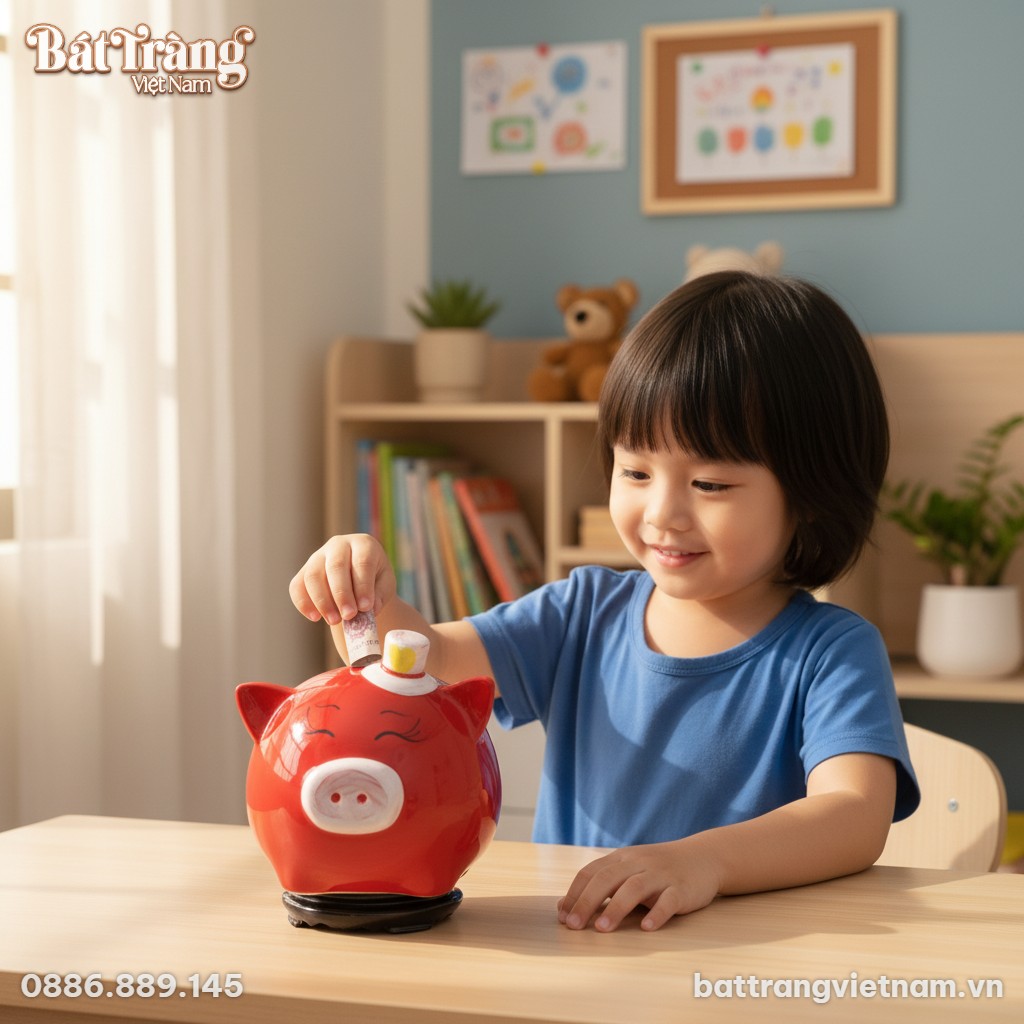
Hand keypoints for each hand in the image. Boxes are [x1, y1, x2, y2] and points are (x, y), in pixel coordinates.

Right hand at [289, 534, 395, 625]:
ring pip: (313, 575)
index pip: (362, 562)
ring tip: (334, 621)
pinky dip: (303, 603)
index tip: (366, 607)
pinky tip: (315, 618)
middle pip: (336, 566)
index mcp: (364, 544)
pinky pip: (297, 585)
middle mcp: (339, 545)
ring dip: (322, 601)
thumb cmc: (375, 578)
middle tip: (349, 616)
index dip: (363, 585)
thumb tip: (368, 609)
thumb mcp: (385, 584)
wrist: (359, 576)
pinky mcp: (304, 570)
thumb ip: (380, 595)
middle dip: (342, 594)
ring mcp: (318, 556)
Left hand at [557, 840, 720, 932]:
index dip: (575, 893)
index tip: (563, 916)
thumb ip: (602, 885)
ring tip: (603, 929)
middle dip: (588, 901)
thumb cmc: (657, 870)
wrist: (702, 857)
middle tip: (574, 926)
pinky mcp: (681, 888)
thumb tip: (566, 907)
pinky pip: (668, 900)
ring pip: (634, 888)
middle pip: (607, 878)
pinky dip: (656, 914)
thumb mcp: (629, 869)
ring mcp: (660, 875)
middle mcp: (638, 863)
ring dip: (616, 908)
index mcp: (621, 858)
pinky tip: (647, 928)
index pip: (591, 872)